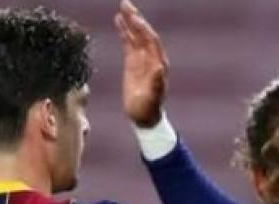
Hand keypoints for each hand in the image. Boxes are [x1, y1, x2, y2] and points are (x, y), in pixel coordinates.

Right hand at [115, 1, 168, 126]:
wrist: (143, 117)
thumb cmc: (149, 109)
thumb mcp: (153, 98)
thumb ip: (157, 84)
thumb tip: (159, 69)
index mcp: (158, 63)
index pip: (151, 40)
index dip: (143, 28)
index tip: (134, 18)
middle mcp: (151, 58)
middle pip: (144, 33)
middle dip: (136, 18)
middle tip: (126, 3)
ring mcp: (142, 59)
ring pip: (136, 35)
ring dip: (130, 21)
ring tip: (122, 6)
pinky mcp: (133, 62)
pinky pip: (128, 42)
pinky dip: (124, 31)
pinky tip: (118, 20)